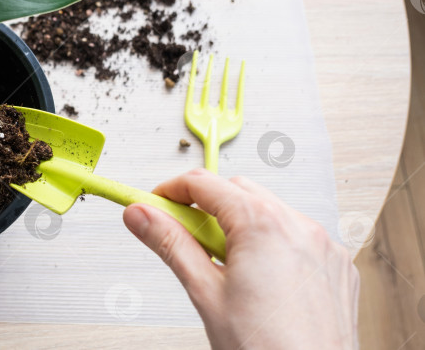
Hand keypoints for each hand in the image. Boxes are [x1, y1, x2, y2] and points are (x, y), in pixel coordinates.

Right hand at [123, 169, 357, 349]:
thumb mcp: (205, 294)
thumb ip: (170, 244)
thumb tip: (141, 216)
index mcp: (263, 226)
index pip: (204, 183)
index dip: (172, 190)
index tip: (154, 204)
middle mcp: (299, 227)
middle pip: (239, 191)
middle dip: (207, 206)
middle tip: (182, 237)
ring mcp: (324, 246)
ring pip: (271, 212)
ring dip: (241, 225)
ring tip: (224, 269)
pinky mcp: (337, 267)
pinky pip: (298, 237)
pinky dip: (274, 245)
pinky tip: (260, 280)